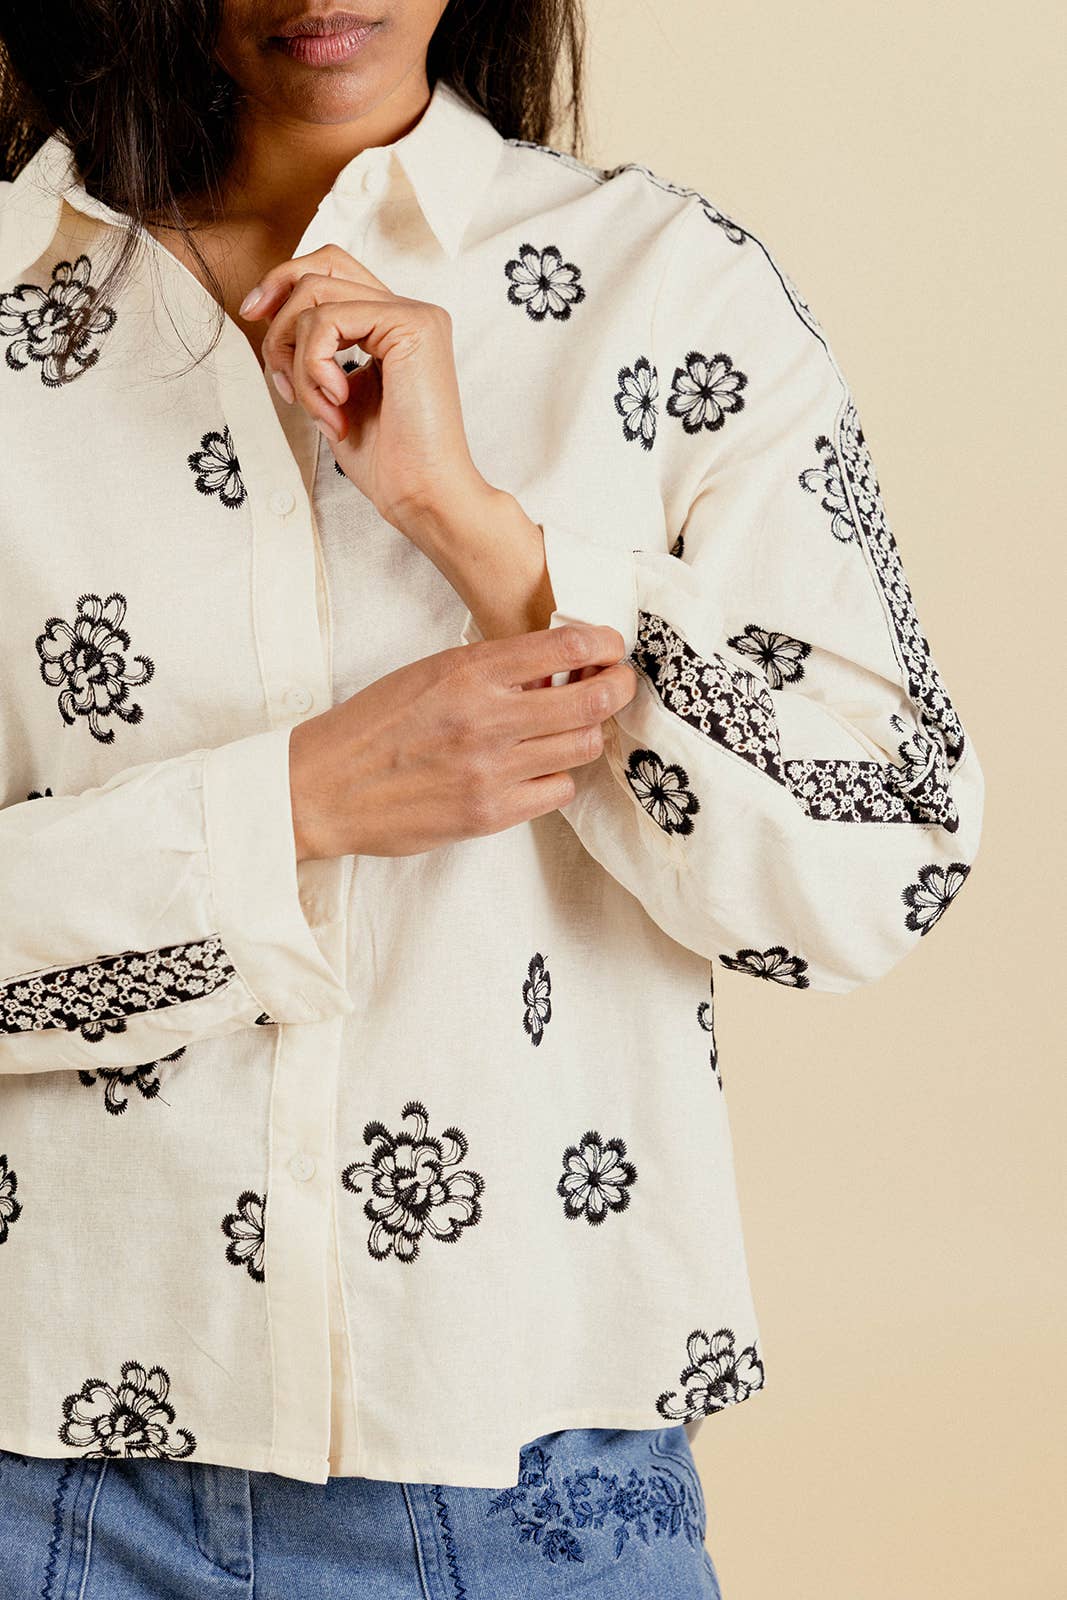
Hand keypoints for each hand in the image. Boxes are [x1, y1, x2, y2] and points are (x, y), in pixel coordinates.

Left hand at [241, 243, 488, 531]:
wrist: (422, 495)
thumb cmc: (386, 461)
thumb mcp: (332, 394)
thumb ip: (313, 351)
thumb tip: (268, 314)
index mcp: (392, 326)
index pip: (330, 271)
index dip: (283, 283)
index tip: (253, 315)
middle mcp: (408, 311)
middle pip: (319, 267)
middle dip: (278, 316)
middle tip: (278, 377)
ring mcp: (414, 315)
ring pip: (315, 296)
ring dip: (296, 360)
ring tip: (320, 410)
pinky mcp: (413, 326)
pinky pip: (327, 320)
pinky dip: (313, 367)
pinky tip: (335, 406)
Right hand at [288, 623, 638, 861]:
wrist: (324, 787)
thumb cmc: (375, 725)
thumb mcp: (430, 672)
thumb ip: (493, 668)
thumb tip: (557, 670)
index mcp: (469, 671)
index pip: (566, 648)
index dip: (604, 644)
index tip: (610, 647)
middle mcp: (486, 718)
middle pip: (592, 701)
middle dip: (617, 688)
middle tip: (618, 684)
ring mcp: (491, 770)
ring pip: (582, 746)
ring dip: (586, 733)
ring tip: (571, 726)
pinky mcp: (490, 813)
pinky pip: (558, 790)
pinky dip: (559, 775)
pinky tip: (540, 766)